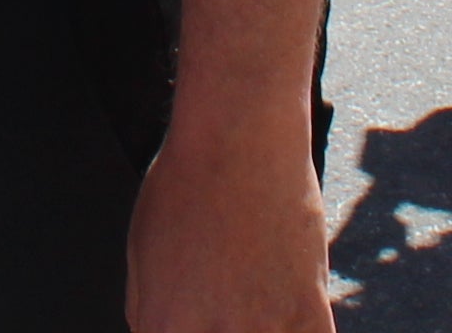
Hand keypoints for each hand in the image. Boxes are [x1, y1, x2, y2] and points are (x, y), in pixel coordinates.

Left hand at [125, 99, 332, 331]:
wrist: (239, 137)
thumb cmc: (185, 185)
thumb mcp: (141, 257)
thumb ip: (150, 317)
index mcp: (162, 329)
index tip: (193, 327)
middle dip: (217, 332)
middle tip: (224, 313)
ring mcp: (266, 329)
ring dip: (258, 329)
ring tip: (248, 305)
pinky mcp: (310, 314)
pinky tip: (280, 319)